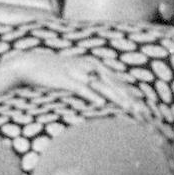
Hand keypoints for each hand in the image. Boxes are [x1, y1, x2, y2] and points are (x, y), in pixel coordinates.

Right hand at [6, 55, 147, 116]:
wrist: (30, 64)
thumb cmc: (55, 71)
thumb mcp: (76, 72)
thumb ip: (91, 80)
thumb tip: (104, 94)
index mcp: (94, 64)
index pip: (117, 80)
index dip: (131, 93)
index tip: (143, 105)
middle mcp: (89, 66)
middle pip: (114, 83)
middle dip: (129, 98)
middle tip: (142, 111)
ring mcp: (78, 72)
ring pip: (102, 86)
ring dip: (116, 98)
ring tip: (129, 108)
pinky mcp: (65, 79)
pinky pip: (81, 88)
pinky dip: (91, 95)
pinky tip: (101, 104)